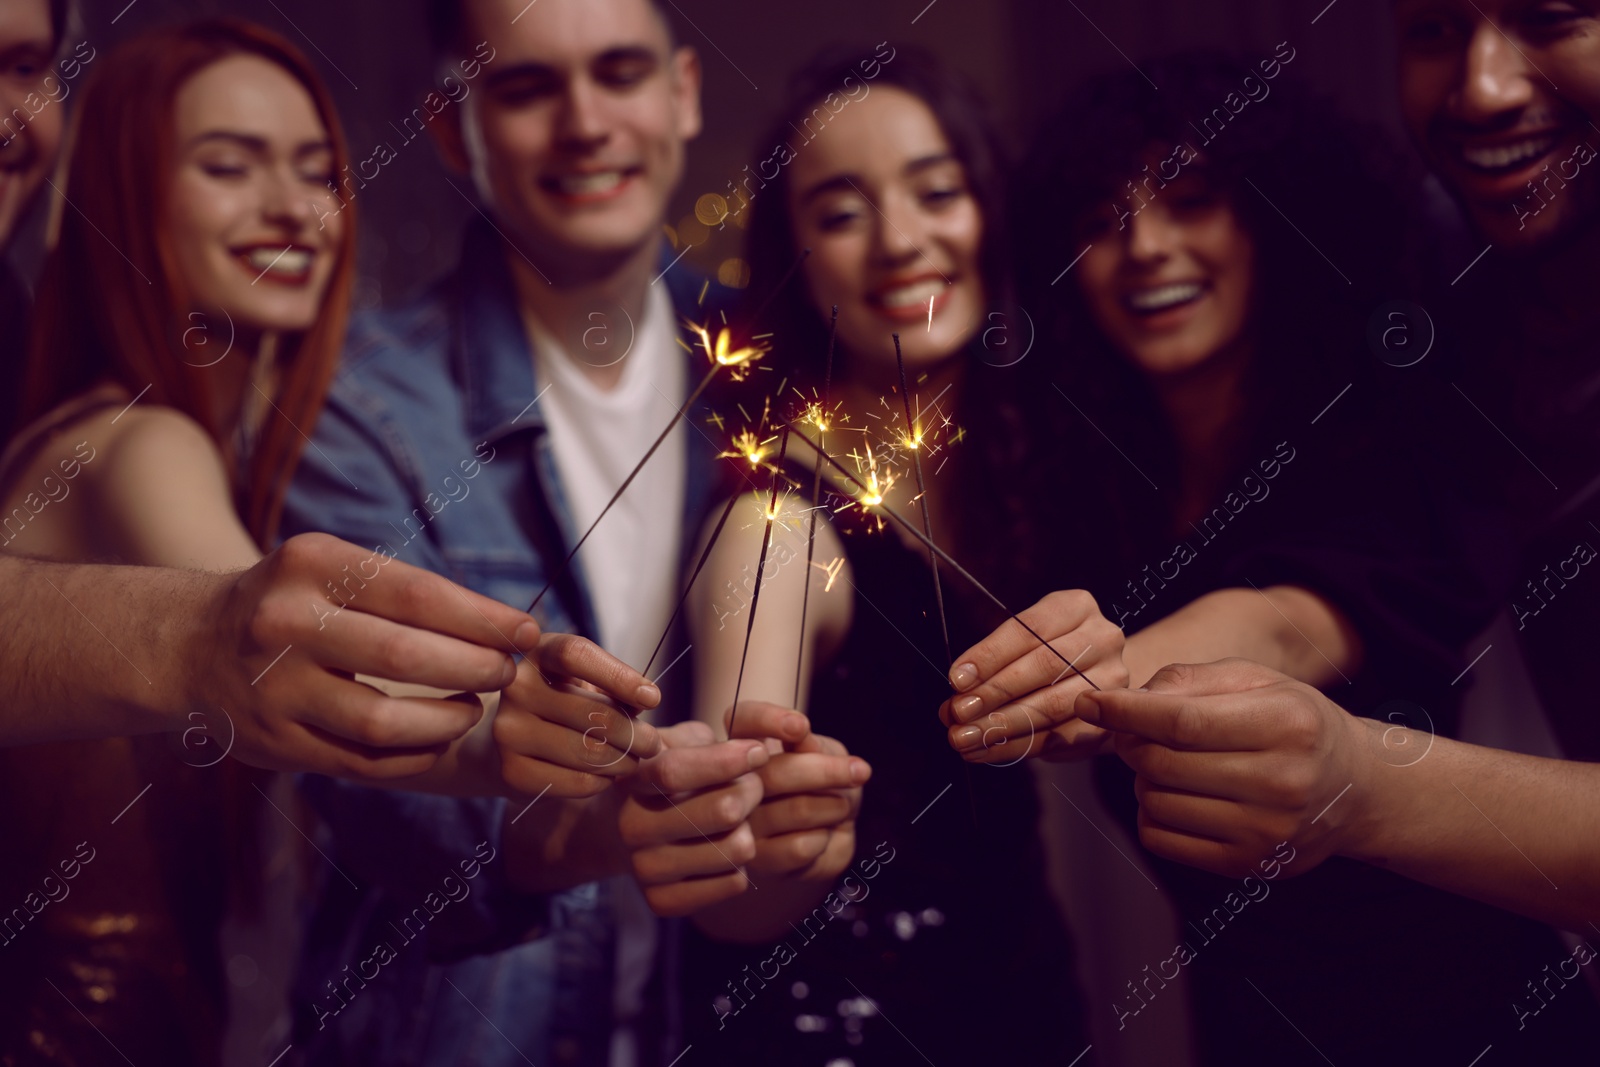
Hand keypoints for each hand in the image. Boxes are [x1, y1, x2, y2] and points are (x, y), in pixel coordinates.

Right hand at [203, 532, 541, 779]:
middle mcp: (286, 625)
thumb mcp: (332, 569)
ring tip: (475, 708)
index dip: (484, 619)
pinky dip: (415, 756)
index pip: (418, 595)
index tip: (527, 632)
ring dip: (447, 721)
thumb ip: (405, 593)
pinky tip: (439, 739)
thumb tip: (505, 626)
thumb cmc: (291, 601)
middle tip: (508, 673)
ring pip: (384, 722)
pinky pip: (363, 762)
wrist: (188, 647)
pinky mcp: (274, 744)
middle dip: (474, 668)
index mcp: (311, 566)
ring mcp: (275, 690)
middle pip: (405, 657)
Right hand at [493, 635, 664, 797]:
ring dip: (624, 761)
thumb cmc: (565, 703)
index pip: (576, 655)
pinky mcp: (512, 771)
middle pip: (592, 712)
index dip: (619, 676)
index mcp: (539, 653)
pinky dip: (602, 781)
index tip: (653, 698)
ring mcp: (509, 731)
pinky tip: (605, 775)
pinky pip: (576, 781)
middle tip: (652, 744)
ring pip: (587, 752)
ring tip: (632, 760)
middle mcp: (517, 688)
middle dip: (635, 733)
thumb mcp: (587, 682)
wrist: (513, 743)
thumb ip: (615, 687)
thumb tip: (646, 700)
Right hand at [619, 721, 770, 916]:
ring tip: (740, 819)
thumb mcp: (677, 743)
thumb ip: (707, 741)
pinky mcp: (663, 902)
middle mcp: (632, 827)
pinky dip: (741, 864)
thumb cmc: (667, 777)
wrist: (623, 832)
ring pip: (736, 849)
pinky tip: (724, 848)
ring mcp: (645, 868)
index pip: (676, 772)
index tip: (759, 751)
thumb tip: (754, 751)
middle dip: (752, 790)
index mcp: (632, 780)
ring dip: (751, 829)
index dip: (726, 760)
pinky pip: (734, 882)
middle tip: (753, 784)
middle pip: (722, 811)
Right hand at [731, 703, 868, 880]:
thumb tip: (802, 739)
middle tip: (860, 771)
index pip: (742, 720)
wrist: (825, 841)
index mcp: (745, 746)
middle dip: (825, 771)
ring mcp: (740, 825)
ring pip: (795, 809)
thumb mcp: (827, 755)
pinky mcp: (756, 862)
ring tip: (839, 807)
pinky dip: (824, 839)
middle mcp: (732, 784)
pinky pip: (799, 846)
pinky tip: (820, 837)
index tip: (801, 727)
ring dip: (832, 807)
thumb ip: (814, 746)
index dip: (767, 720)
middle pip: (774, 771)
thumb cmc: (824, 788)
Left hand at [940, 590, 1128, 763]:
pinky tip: (987, 750)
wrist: (1100, 675)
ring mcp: (1112, 680)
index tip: (957, 679)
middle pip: (1043, 666)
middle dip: (994, 692)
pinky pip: (1060, 737)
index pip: (1029, 628)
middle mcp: (1103, 638)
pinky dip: (1018, 746)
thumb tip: (958, 688)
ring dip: (1002, 724)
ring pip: (1052, 705)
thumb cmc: (1050, 651)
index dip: (990, 655)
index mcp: (1076, 607)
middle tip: (958, 712)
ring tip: (966, 736)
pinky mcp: (1111, 719)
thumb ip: (994, 659)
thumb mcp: (1026, 638)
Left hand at [1076, 658, 1374, 878]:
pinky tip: (1178, 796)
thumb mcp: (1255, 681)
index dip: (1125, 711)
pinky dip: (1151, 814)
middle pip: (1161, 763)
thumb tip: (1127, 699)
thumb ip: (1190, 679)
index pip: (1182, 721)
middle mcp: (1281, 782)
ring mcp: (1266, 832)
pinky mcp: (1247, 866)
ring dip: (1144, 778)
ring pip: (1155, 802)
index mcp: (1286, 724)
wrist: (1353, 788)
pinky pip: (1160, 839)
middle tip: (1138, 732)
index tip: (1088, 702)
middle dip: (1132, 742)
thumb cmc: (1292, 722)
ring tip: (1172, 765)